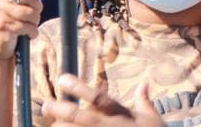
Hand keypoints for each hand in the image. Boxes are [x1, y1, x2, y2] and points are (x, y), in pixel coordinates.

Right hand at [0, 0, 41, 59]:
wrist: (0, 47)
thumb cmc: (12, 19)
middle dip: (37, 6)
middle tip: (35, 13)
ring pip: (29, 12)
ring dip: (35, 21)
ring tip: (32, 25)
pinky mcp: (1, 28)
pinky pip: (26, 27)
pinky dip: (32, 32)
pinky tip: (29, 34)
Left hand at [41, 75, 163, 125]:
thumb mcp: (153, 119)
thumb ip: (144, 101)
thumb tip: (144, 82)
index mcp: (122, 115)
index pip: (99, 98)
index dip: (80, 88)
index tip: (62, 78)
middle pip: (83, 117)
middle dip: (63, 110)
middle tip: (46, 104)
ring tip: (52, 125)